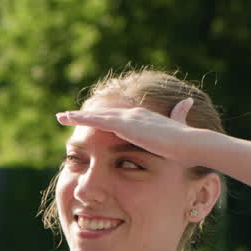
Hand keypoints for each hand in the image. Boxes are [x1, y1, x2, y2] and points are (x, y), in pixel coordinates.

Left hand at [55, 97, 206, 163]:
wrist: (189, 144)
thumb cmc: (185, 146)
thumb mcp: (176, 134)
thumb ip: (177, 120)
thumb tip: (187, 104)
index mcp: (143, 118)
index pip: (117, 118)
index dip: (102, 119)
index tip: (89, 120)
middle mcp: (133, 115)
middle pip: (103, 114)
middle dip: (85, 116)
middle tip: (67, 116)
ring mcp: (128, 118)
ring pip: (97, 116)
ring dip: (78, 116)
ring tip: (62, 117)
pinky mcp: (124, 125)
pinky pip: (97, 121)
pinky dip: (82, 119)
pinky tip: (69, 119)